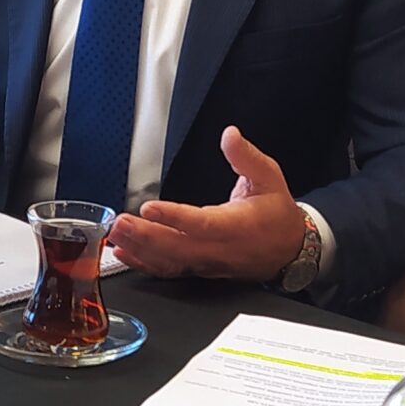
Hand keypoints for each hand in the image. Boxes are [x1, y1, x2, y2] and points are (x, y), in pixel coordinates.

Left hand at [106, 125, 305, 279]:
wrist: (289, 250)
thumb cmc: (276, 213)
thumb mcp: (269, 177)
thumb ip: (246, 156)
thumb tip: (230, 135)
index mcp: (237, 226)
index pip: (202, 224)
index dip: (174, 218)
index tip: (150, 207)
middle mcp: (219, 249)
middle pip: (178, 247)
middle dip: (146, 236)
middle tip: (120, 223)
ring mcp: (207, 263)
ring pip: (170, 261)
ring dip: (140, 249)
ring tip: (115, 235)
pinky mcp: (198, 269)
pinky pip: (169, 270)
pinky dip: (144, 263)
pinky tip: (123, 253)